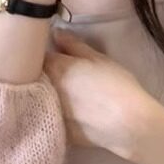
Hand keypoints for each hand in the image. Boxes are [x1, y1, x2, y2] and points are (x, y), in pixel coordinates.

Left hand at [44, 27, 155, 158]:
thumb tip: (55, 33)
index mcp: (54, 67)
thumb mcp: (98, 59)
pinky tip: (69, 116)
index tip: (51, 59)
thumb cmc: (116, 85)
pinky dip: (53, 115)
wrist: (128, 123)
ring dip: (46, 95)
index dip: (42, 57)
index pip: (36, 57)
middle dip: (41, 76)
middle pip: (34, 79)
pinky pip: (48, 118)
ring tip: (67, 98)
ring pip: (39, 99)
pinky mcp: (54, 130)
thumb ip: (73, 45)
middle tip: (61, 79)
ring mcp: (47, 111)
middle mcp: (44, 88)